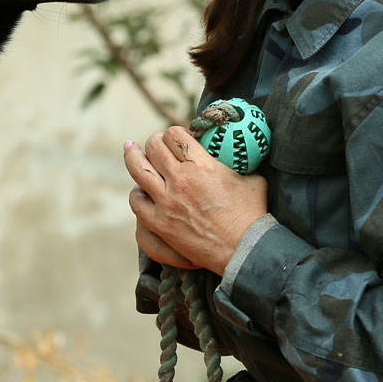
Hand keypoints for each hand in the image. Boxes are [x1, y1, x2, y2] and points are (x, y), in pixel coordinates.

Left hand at [125, 126, 267, 275]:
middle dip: (155, 141)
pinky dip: (136, 193)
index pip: (174, 135)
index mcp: (200, 164)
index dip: (174, 132)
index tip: (177, 137)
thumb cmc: (251, 214)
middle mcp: (179, 179)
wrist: (243, 249)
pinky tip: (139, 190)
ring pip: (137, 169)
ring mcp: (166, 202)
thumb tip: (241, 155)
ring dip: (133, 156)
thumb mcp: (252, 179)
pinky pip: (137, 202)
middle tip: (157, 143)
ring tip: (131, 148)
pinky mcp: (160, 223)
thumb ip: (240, 164)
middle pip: (153, 146)